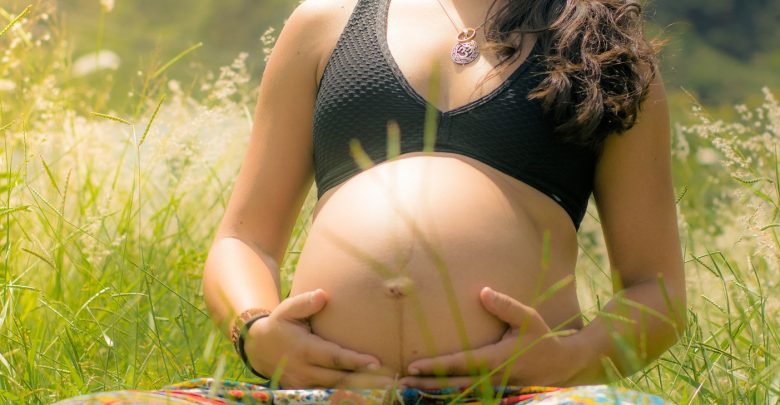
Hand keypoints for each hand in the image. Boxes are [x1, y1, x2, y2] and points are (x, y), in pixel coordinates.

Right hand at [244, 289, 395, 388]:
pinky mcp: (306, 391)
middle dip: (366, 381)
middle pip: (340, 379)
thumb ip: (304, 303)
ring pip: (336, 390)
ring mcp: (305, 384)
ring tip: (386, 389)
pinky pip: (330, 394)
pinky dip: (349, 395)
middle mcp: (305, 371)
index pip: (334, 358)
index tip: (376, 362)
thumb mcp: (286, 310)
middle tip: (391, 381)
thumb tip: (323, 295)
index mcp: (304, 350)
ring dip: (361, 391)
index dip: (355, 361)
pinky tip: (369, 394)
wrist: (258, 348)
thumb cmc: (280, 324)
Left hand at [399, 287, 583, 388]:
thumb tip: (483, 292)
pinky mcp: (495, 394)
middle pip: (453, 384)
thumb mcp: (528, 318)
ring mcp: (494, 390)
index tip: (413, 365)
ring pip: (459, 394)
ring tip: (409, 388)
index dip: (435, 366)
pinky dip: (448, 395)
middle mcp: (493, 379)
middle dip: (426, 384)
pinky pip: (468, 397)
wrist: (562, 364)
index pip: (460, 364)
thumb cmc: (542, 337)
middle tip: (401, 381)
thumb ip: (506, 306)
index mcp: (497, 360)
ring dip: (434, 392)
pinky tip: (431, 393)